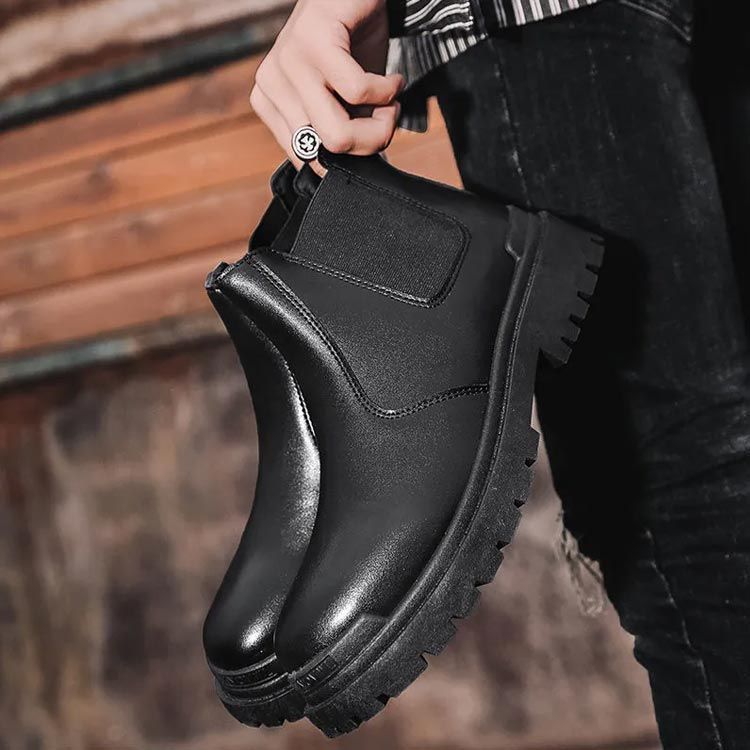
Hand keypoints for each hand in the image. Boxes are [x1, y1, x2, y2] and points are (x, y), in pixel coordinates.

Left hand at [251, 0, 403, 169]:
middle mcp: (270, 84)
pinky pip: (357, 92)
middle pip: (325, 151)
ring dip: (381, 122)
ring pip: (337, 133)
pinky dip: (388, 91)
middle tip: (388, 118)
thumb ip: (337, 134)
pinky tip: (394, 79)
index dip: (350, 157)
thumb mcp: (342, 102)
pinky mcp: (313, 40)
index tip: (370, 131)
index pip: (307, 161)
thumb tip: (351, 174)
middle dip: (369, 143)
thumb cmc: (354, 48)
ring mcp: (287, 61)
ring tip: (391, 100)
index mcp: (271, 104)